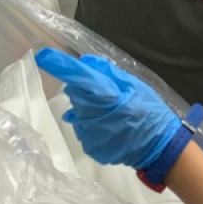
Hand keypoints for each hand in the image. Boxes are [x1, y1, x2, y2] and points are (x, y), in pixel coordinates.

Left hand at [35, 48, 182, 169]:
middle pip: (75, 93)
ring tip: (113, 113)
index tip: (43, 55)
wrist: (159, 147)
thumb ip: (109, 73)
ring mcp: (90, 134)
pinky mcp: (90, 147)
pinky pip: (84, 128)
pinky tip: (111, 127)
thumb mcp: (135, 85)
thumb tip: (85, 63)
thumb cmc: (150, 111)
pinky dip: (93, 124)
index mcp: (107, 96)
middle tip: (108, 93)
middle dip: (84, 89)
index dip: (60, 66)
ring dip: (89, 108)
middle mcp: (93, 115)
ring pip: (78, 111)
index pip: (79, 77)